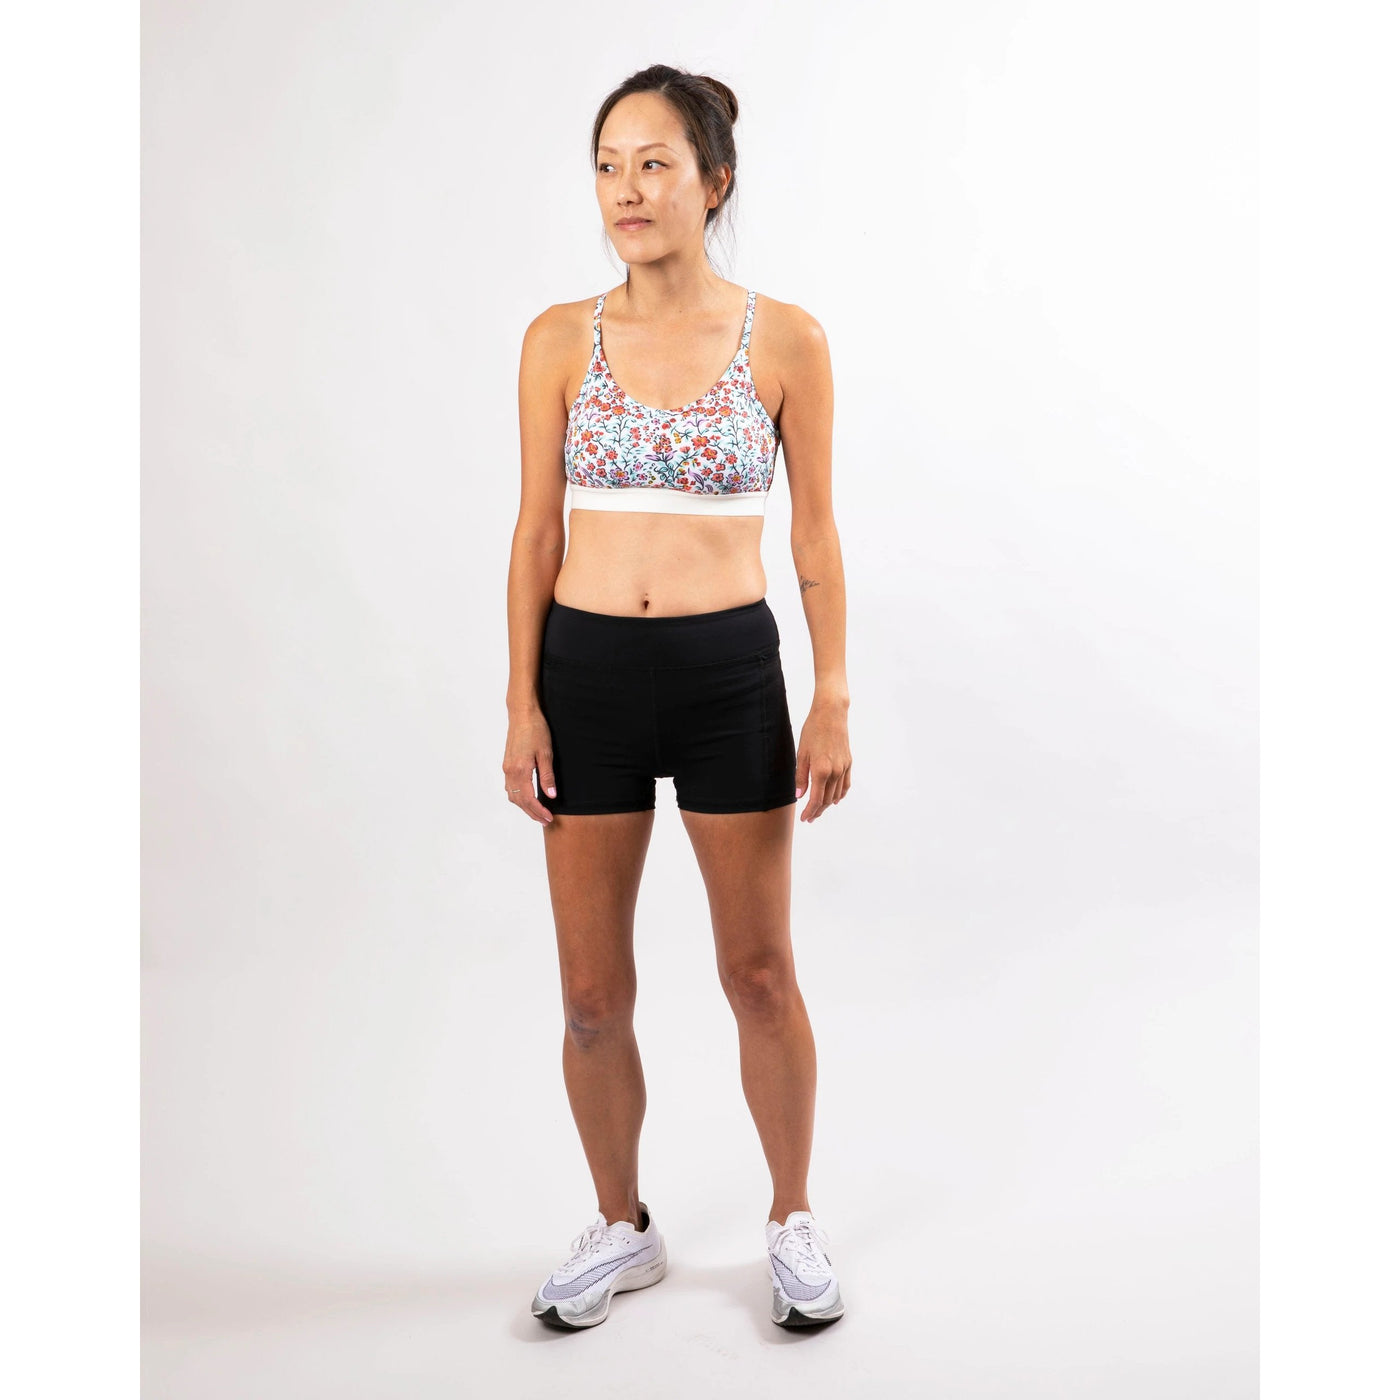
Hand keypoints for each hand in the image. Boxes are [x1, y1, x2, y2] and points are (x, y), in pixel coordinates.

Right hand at [503, 708, 555, 824]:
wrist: (522, 714)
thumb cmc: (536, 730)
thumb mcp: (546, 753)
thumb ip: (547, 776)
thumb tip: (551, 796)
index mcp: (520, 770)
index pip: (528, 799)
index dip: (539, 811)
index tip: (549, 818)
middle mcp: (510, 771)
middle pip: (519, 801)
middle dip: (532, 813)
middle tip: (545, 821)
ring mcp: (506, 768)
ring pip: (512, 795)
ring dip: (524, 807)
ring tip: (537, 813)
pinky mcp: (507, 764)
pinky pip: (510, 787)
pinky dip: (518, 797)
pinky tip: (527, 797)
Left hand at [794, 702, 851, 821]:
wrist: (831, 714)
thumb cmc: (813, 730)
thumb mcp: (802, 753)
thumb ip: (801, 776)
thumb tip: (799, 795)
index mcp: (821, 770)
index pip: (816, 799)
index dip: (809, 811)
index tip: (804, 818)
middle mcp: (835, 772)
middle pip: (827, 800)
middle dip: (817, 811)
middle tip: (809, 818)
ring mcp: (844, 768)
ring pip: (836, 794)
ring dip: (828, 805)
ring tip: (819, 810)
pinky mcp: (848, 762)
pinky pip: (845, 785)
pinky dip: (840, 794)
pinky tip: (835, 800)